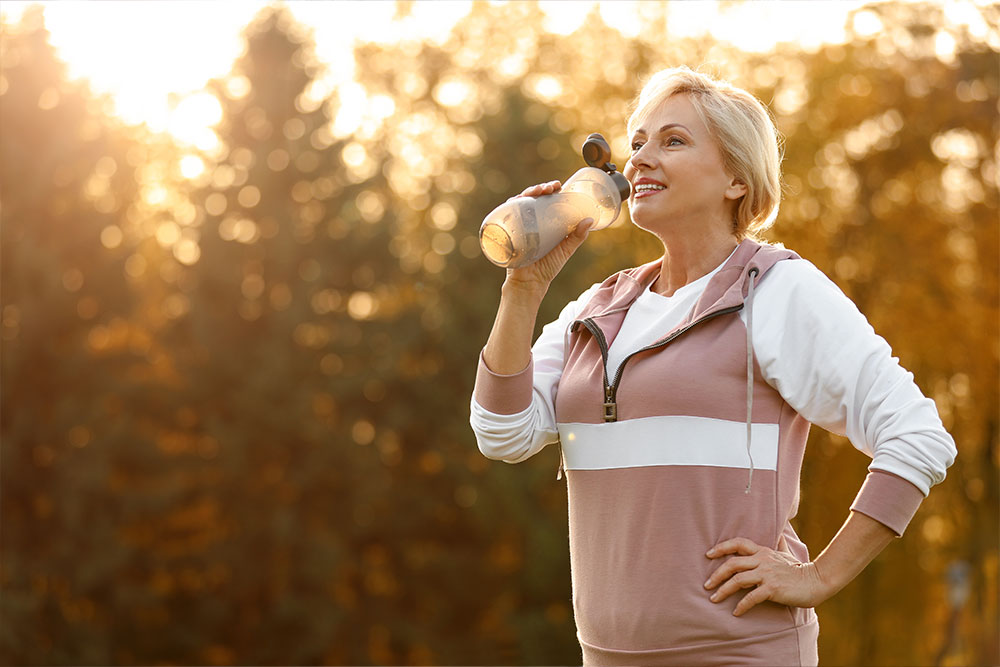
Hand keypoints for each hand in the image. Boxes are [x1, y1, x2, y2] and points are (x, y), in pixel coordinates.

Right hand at [502, 180, 592, 294]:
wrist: (530, 283)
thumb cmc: (547, 267)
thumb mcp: (566, 249)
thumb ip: (578, 236)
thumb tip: (590, 220)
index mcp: (544, 222)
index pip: (546, 200)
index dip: (551, 190)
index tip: (559, 186)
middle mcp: (530, 221)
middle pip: (533, 198)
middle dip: (540, 188)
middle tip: (550, 188)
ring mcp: (518, 225)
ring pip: (519, 202)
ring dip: (527, 193)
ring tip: (537, 191)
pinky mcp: (508, 231)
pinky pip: (506, 215)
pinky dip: (510, 205)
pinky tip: (516, 200)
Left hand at [704, 537, 833, 615]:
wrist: (817, 581)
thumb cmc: (800, 569)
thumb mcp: (787, 554)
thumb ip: (779, 544)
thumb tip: (780, 533)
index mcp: (763, 551)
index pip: (738, 543)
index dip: (721, 547)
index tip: (708, 554)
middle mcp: (762, 560)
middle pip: (732, 563)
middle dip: (716, 574)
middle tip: (706, 585)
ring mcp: (767, 574)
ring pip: (738, 580)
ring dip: (723, 590)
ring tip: (714, 599)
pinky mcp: (772, 589)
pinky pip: (751, 597)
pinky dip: (741, 605)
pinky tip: (736, 612)